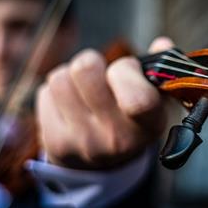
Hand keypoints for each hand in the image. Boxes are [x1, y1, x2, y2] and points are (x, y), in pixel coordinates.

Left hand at [36, 37, 173, 168]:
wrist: (106, 164)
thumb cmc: (132, 119)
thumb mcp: (157, 99)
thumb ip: (161, 68)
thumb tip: (162, 44)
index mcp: (148, 124)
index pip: (137, 100)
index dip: (127, 70)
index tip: (129, 70)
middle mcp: (116, 139)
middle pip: (85, 68)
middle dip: (92, 63)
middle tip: (102, 76)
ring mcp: (83, 143)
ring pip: (61, 77)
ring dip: (71, 77)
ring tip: (85, 92)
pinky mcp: (55, 143)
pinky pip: (45, 93)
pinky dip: (55, 94)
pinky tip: (71, 107)